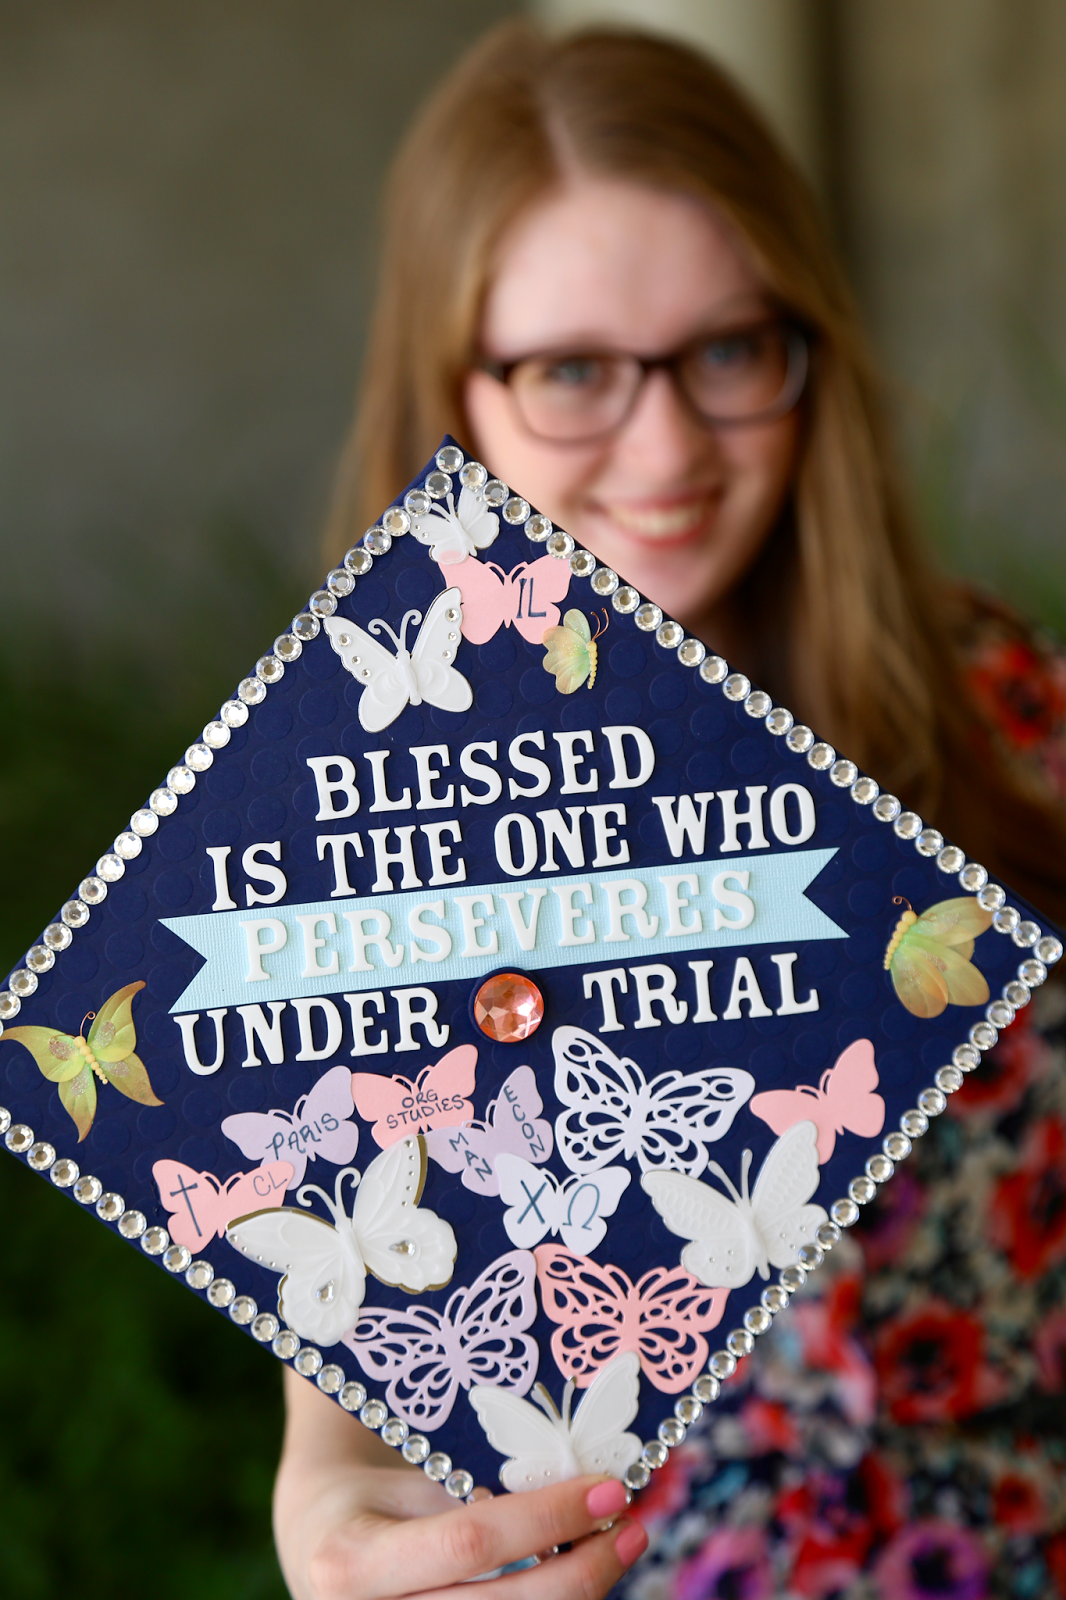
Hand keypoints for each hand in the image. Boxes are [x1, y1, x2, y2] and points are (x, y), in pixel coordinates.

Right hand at [274, 1369, 647, 1599]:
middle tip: (632, 1523)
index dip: (545, 1517)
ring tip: (619, 1545)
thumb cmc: (367, 1493)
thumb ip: (471, 1487)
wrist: (314, 1546)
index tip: (606, 1485)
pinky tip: (579, 1571)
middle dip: (582, 1568)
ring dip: (578, 1592)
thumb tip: (573, 1471)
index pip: (470, 1542)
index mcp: (352, 1562)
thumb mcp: (401, 1476)